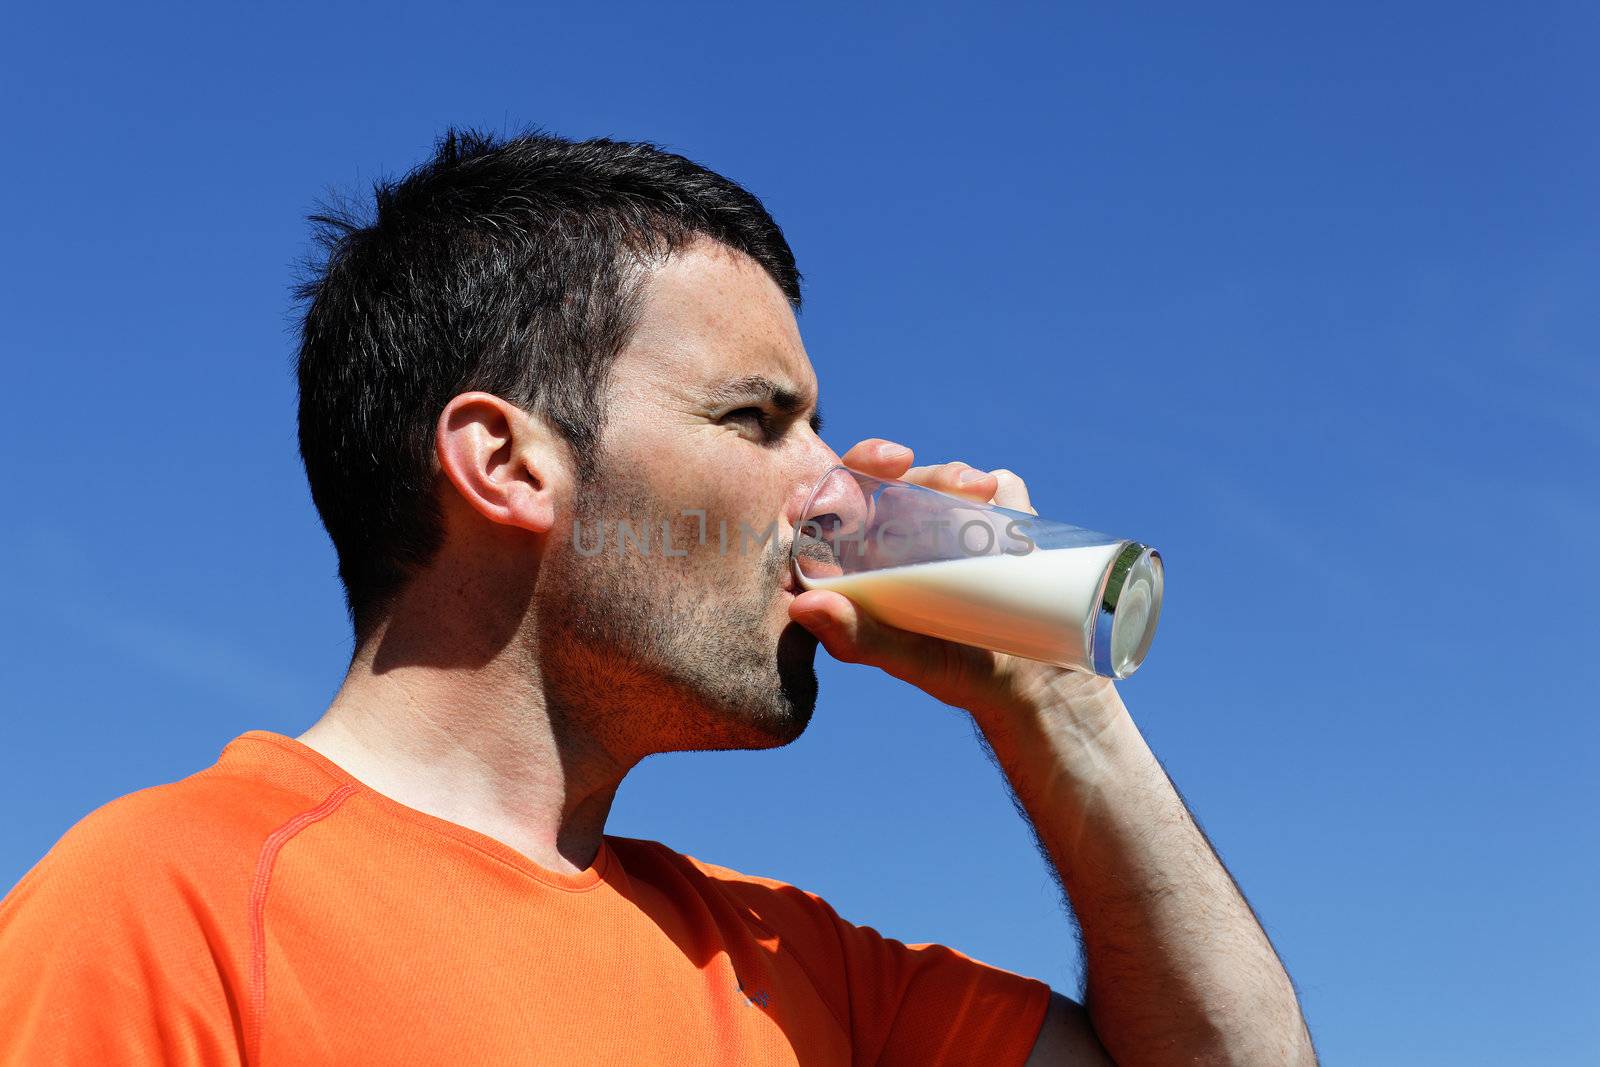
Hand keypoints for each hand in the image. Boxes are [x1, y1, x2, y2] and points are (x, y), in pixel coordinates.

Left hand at [788, 439, 1121, 729]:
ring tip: (984, 492)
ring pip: (937, 477)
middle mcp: (897, 536)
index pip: (835, 502)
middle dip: (913, 470)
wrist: (1030, 678)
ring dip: (956, 476)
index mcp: (858, 562)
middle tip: (939, 477)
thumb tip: (803, 606)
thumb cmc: (955, 671)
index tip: (879, 465)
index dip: (847, 472)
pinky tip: (999, 497)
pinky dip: (996, 486)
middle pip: (891, 480)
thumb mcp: (907, 658)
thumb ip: (855, 638)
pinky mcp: (991, 519)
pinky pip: (988, 486)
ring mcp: (946, 524)